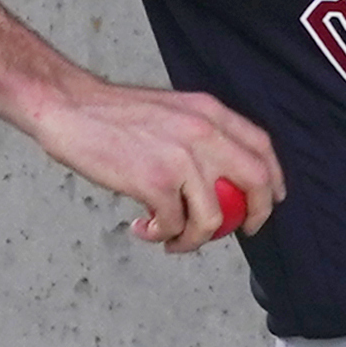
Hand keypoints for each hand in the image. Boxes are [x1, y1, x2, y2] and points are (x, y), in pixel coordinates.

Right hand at [21, 72, 285, 252]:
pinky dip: (160, 235)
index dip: (273, 178)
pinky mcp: (154, 181)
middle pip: (255, 181)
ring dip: (194, 238)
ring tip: (172, 238)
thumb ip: (202, 136)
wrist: (72, 107)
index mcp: (210, 112)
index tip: (270, 201)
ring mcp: (180, 158)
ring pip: (213, 217)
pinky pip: (172, 225)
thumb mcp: (174, 111)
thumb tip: (220, 178)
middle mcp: (203, 132)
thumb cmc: (116, 114)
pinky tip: (142, 227)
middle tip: (237, 232)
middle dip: (254, 215)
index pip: (262, 146)